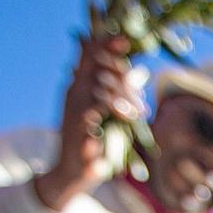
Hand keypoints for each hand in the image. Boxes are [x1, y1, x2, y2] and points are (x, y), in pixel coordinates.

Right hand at [33, 10, 138, 212]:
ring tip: (138, 114)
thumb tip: (140, 72)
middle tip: (141, 105)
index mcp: (79, 85)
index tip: (125, 39)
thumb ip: (121, 91)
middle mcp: (73, 91)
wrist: (72, 172)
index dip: (105, 44)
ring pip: (100, 86)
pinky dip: (114, 108)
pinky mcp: (76, 125)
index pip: (89, 54)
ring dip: (123, 98)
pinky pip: (95, 109)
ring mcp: (73, 107)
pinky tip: (128, 118)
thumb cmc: (93, 141)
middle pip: (99, 67)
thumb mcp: (109, 113)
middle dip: (124, 79)